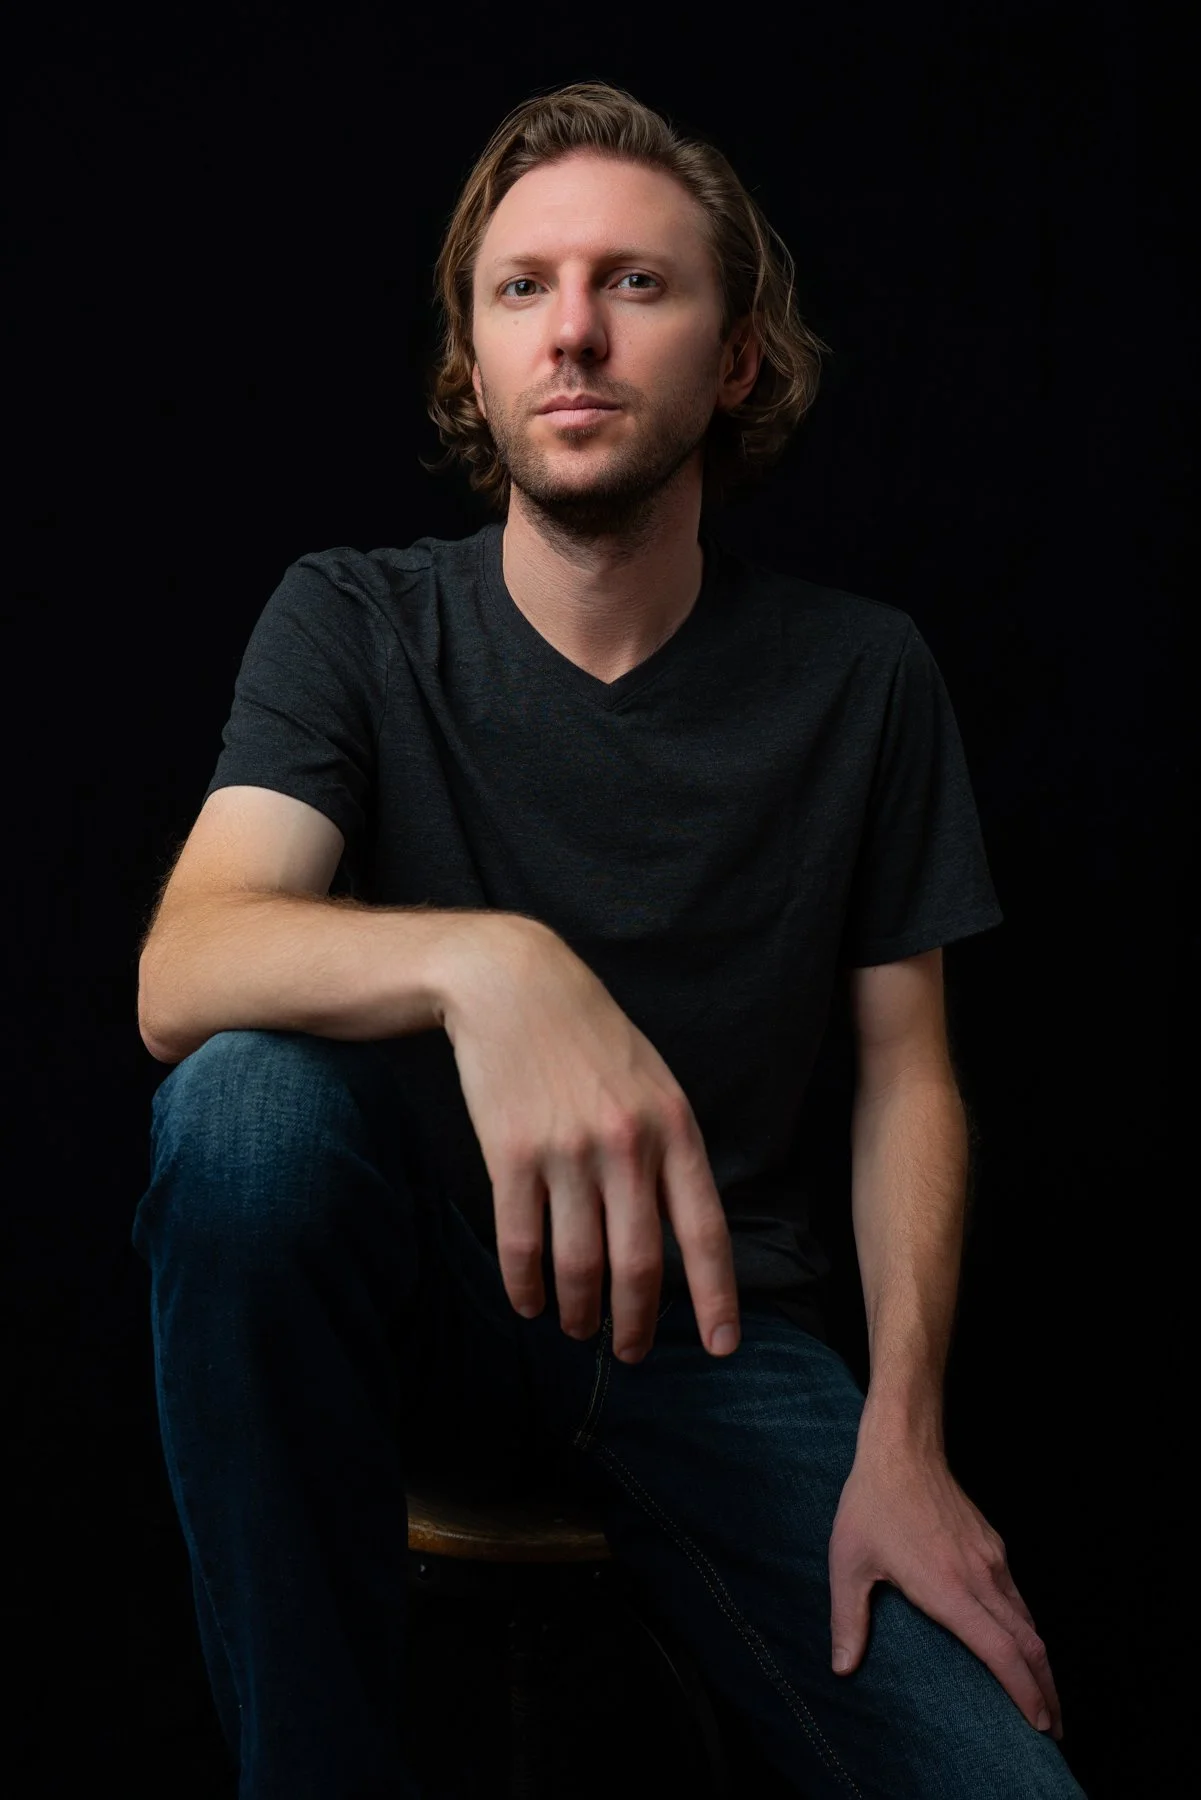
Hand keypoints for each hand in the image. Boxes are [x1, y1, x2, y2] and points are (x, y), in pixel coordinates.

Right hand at [439, 916, 740, 1363]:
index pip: (705, 1231)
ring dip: (579, 1311)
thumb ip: (671, 1151)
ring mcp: (568, 1152)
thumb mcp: (654, 1083)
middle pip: (639, 1263)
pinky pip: (522, 1242)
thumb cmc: (591, 1037)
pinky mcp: (512, 1154)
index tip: (721, 1347)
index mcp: (675, 1128)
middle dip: (637, 1323)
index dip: (717, 1297)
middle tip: (630, 1353)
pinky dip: (525, 1285)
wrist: (514, 984)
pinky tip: (529, 1303)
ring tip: (578, 1329)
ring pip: (578, 1264)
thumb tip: (679, 1231)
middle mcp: (628, 1145)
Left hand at [828, 1441, 1063, 1740]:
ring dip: (1041, 1662)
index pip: (1002, 1652)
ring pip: (1029, 1621)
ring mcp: (990, 1559)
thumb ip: (848, 1619)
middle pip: (1029, 1645)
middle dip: (1047, 1691)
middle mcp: (979, 1578)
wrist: (902, 1449)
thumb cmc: (871, 1505)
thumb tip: (841, 1668)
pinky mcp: (992, 1545)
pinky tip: (1022, 1644)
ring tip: (1045, 1697)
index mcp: (948, 1590)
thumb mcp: (848, 1562)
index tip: (1040, 1724)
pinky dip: (1028, 1630)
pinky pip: (1018, 1597)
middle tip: (1053, 1730)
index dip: (1025, 1692)